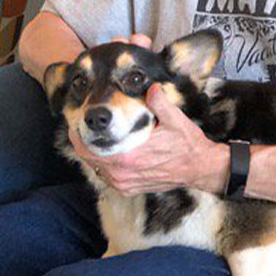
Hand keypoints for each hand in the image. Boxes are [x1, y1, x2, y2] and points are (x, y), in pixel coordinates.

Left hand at [82, 82, 228, 196]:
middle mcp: (123, 174)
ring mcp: (125, 184)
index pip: (90, 148)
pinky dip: (102, 165)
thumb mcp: (174, 119)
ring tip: (92, 137)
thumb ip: (159, 101)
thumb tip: (150, 87)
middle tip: (80, 127)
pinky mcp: (130, 189)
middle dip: (82, 143)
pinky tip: (107, 152)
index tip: (75, 122)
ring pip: (96, 168)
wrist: (200, 168)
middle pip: (88, 159)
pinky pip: (107, 177)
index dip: (78, 136)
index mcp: (128, 157)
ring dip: (92, 154)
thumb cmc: (187, 144)